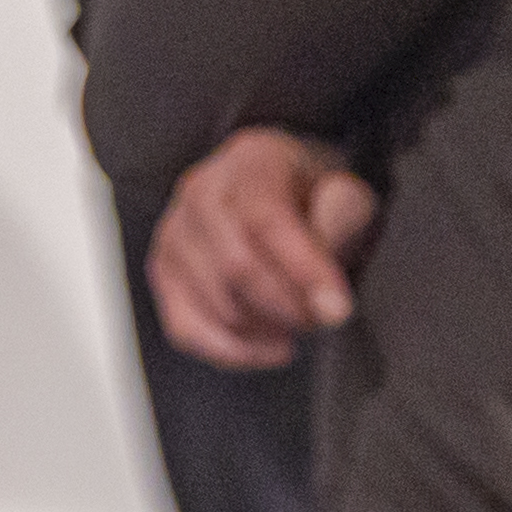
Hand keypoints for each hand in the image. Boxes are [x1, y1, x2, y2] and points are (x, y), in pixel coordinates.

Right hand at [151, 127, 374, 371]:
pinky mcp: (163, 274)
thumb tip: (322, 291)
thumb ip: (340, 225)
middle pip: (235, 266)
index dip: (302, 269)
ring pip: (215, 303)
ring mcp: (173, 234)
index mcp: (250, 161)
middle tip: (322, 319)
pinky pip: (187, 329)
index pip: (266, 220)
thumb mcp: (348, 194)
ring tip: (300, 323)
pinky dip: (234, 350)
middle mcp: (200, 192)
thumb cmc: (315, 195)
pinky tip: (269, 346)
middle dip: (287, 305)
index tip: (337, 309)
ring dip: (266, 328)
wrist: (281, 188)